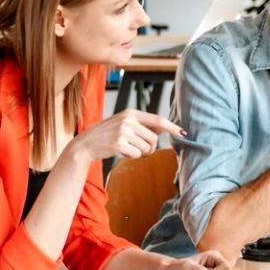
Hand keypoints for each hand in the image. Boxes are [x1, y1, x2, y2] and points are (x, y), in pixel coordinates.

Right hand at [64, 109, 181, 166]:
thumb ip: (142, 125)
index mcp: (131, 113)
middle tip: (139, 148)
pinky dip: (132, 156)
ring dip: (141, 152)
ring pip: (147, 148)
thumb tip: (164, 128)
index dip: (172, 127)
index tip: (184, 133)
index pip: (158, 120)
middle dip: (150, 147)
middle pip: (154, 138)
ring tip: (127, 148)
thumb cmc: (107, 134)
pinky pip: (137, 154)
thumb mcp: (124, 123)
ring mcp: (123, 132)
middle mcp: (128, 120)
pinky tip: (121, 152)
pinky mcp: (119, 144)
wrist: (85, 144)